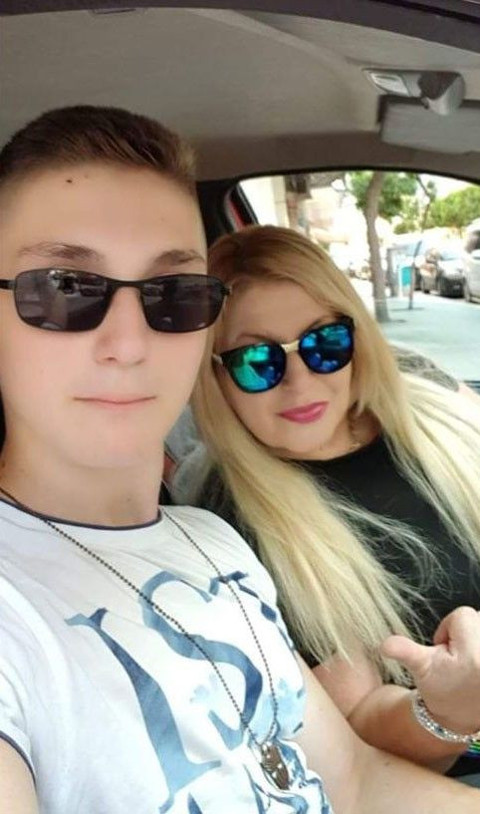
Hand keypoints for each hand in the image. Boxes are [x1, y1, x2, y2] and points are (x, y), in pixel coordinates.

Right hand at [381, 606, 479, 734]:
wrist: (463, 717)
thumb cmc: (442, 692)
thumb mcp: (420, 669)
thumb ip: (403, 651)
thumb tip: (384, 645)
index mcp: (473, 654)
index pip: (463, 615)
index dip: (448, 629)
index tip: (445, 651)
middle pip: (478, 619)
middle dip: (467, 632)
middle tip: (458, 656)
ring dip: (476, 638)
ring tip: (470, 659)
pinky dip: (479, 645)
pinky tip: (476, 661)